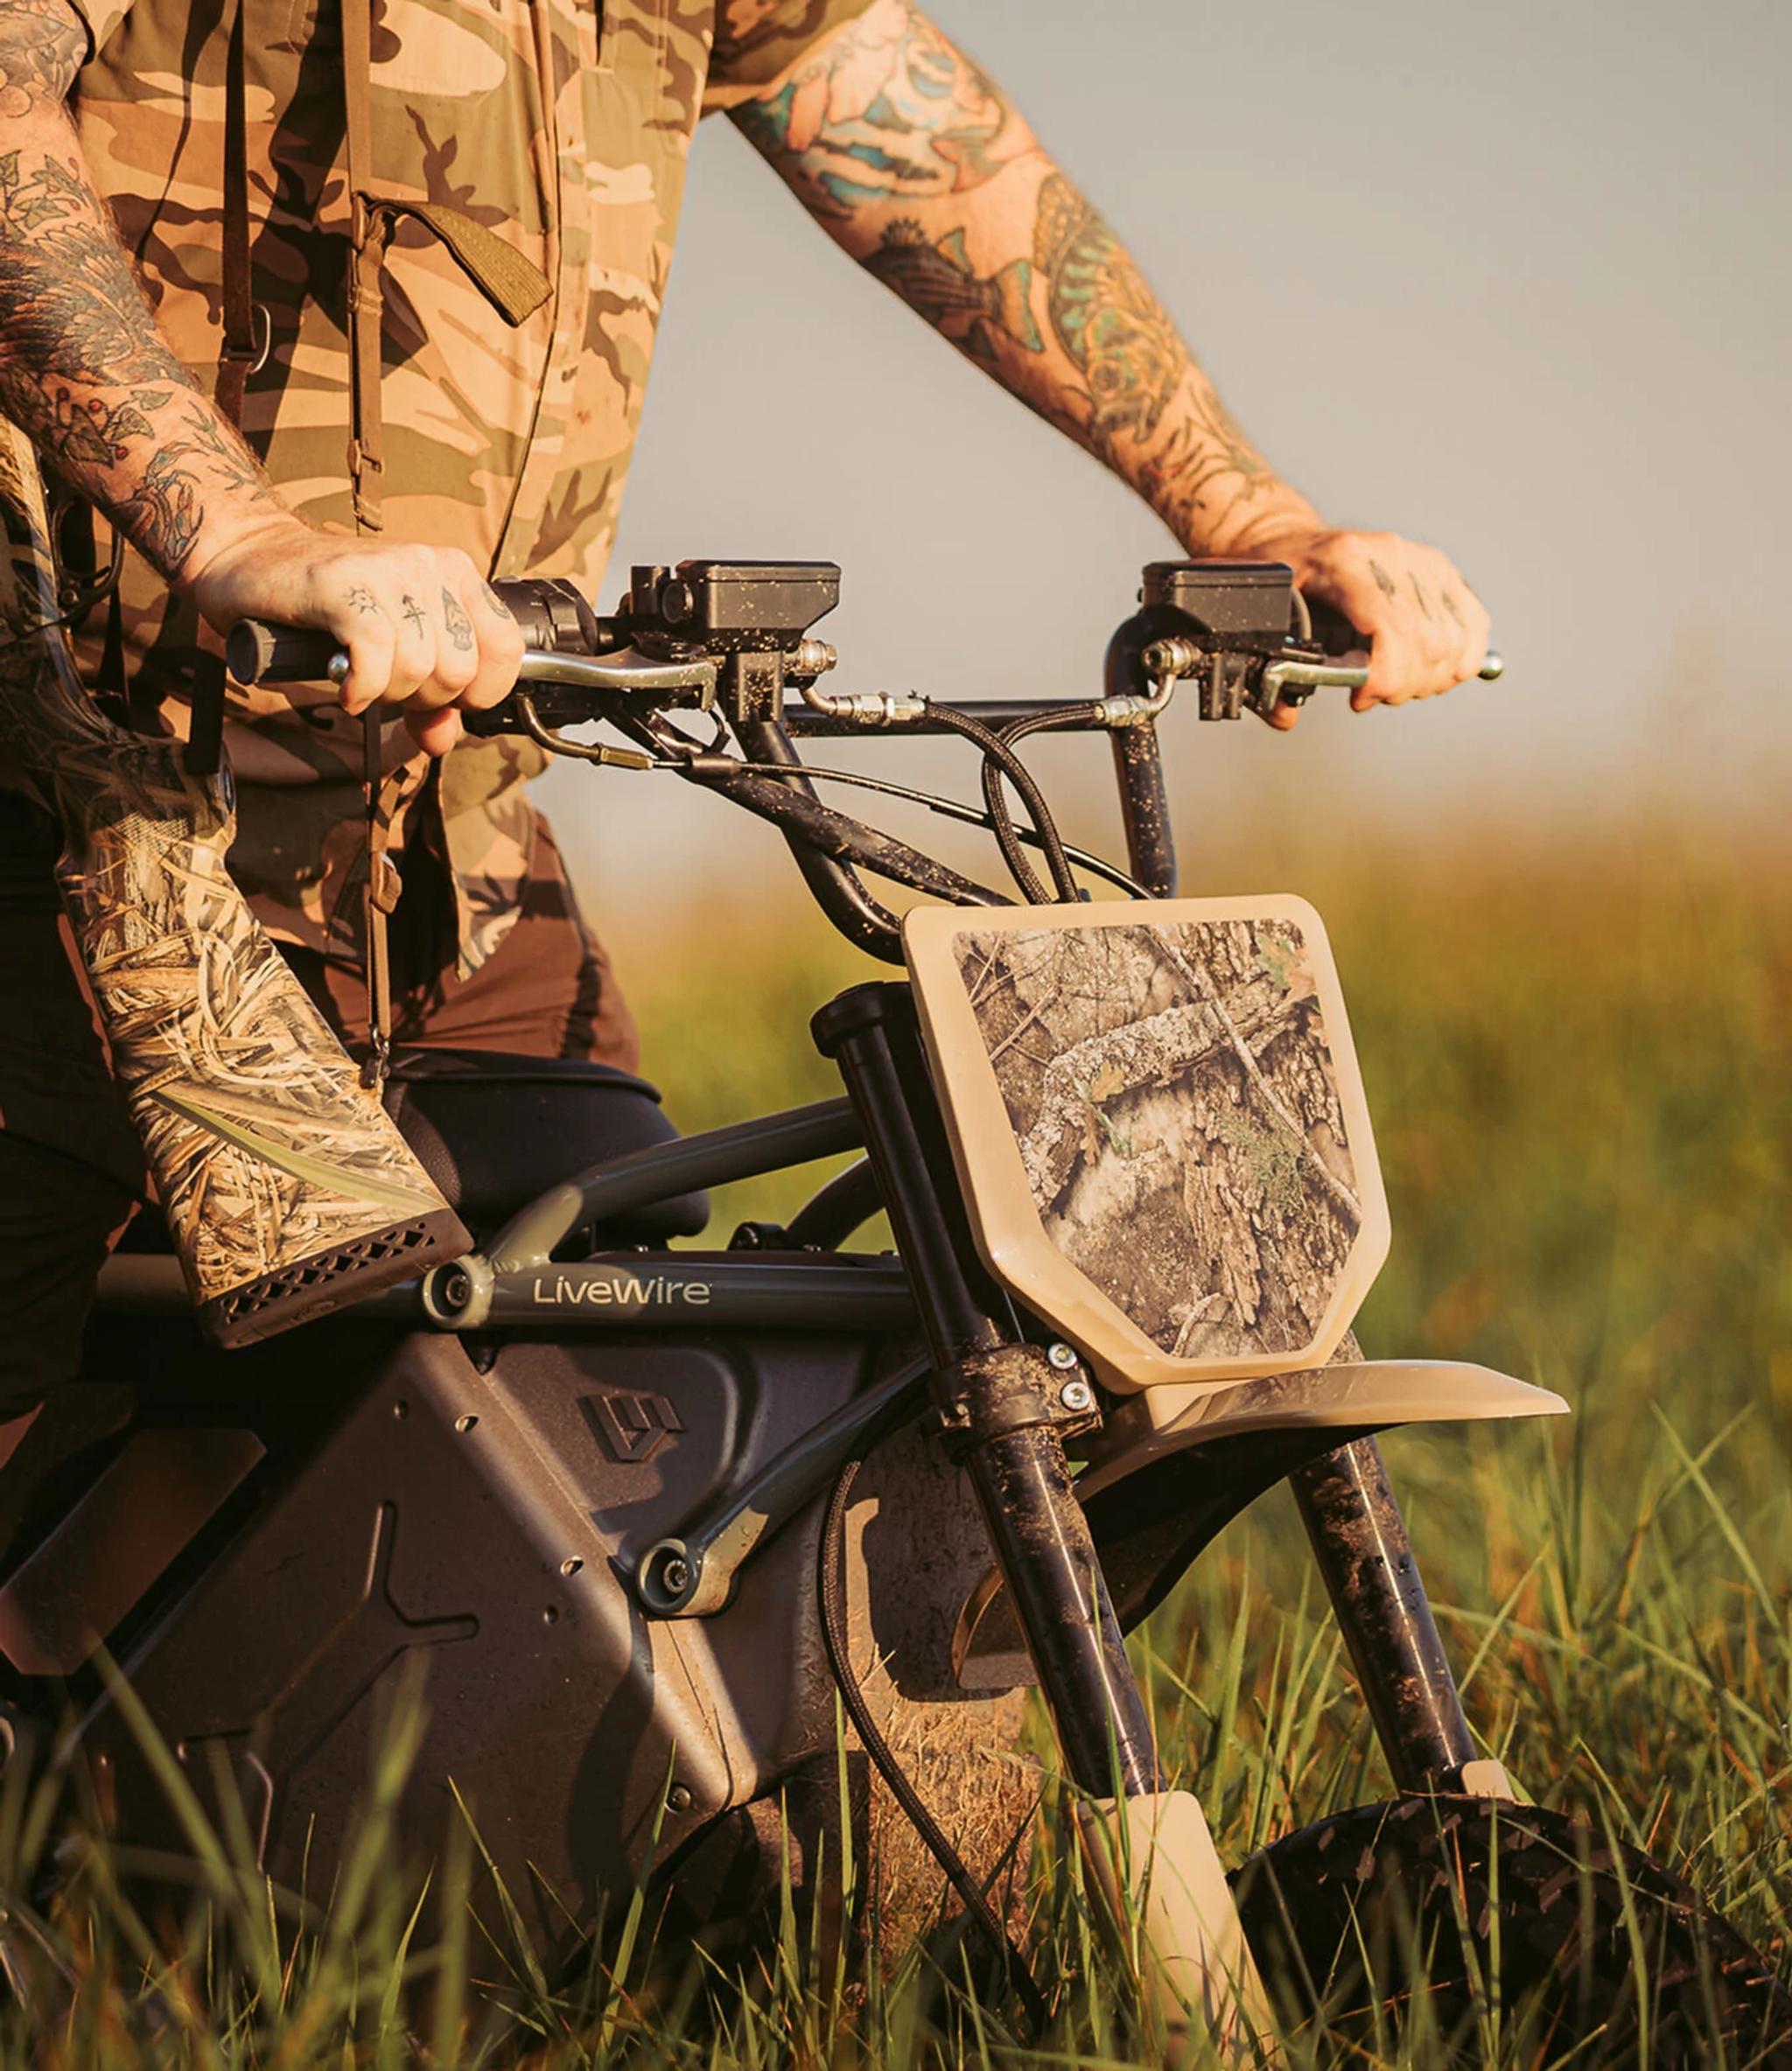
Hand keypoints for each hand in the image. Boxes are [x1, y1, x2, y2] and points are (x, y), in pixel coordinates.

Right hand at [179, 514, 524, 755]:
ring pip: (419, 667)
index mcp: (455, 575)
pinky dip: (362, 688)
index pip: (507, 650)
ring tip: (360, 680)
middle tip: (387, 687)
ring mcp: (388, 569)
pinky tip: (345, 688)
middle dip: (424, 699)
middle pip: (459, 670)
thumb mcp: (392, 652)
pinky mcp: (342, 583)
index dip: (479, 693)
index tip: (439, 700)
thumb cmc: (323, 608)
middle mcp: (430, 564)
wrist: (249, 561)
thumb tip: (445, 741)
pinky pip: (376, 656)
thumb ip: (430, 699)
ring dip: (387, 694)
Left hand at [1247, 526, 1491, 732]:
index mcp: (1347, 560)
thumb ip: (1268, 668)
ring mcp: (1422, 561)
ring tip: (1394, 682)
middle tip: (1372, 694)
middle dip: (1401, 686)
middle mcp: (1393, 555)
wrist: (1296, 540)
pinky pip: (1474, 626)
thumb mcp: (1261, 612)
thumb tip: (1287, 716)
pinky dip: (1459, 660)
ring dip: (1428, 679)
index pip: (1393, 627)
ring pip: (1455, 641)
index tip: (1360, 698)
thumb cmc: (1279, 575)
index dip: (1386, 676)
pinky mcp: (1442, 571)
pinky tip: (1427, 670)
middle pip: (1429, 642)